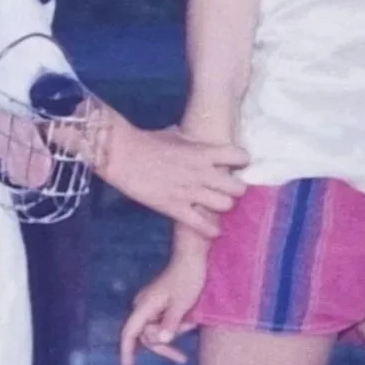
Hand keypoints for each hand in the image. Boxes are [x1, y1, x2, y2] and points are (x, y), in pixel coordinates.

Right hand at [101, 121, 246, 237]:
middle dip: (235, 189)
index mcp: (204, 152)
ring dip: (223, 206)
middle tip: (227, 189)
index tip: (236, 165)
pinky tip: (212, 229)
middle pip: (238, 188)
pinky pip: (203, 225)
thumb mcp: (177, 135)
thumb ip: (194, 142)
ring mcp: (190, 192)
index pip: (240, 157)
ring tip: (216, 206)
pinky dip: (210, 230)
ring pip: (225, 206)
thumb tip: (200, 141)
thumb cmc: (148, 141)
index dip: (241, 162)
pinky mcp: (176, 208)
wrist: (124, 155)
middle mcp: (202, 173)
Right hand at [119, 254, 207, 364]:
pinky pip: (161, 322)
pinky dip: (173, 327)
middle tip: (182, 357)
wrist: (192, 257)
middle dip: (164, 344)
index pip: (129, 332)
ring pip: (156, 330)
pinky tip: (189, 324)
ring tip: (191, 326)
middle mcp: (143, 306)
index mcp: (144, 305)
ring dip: (173, 333)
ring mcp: (150, 304)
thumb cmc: (187, 279)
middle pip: (145, 336)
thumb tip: (159, 341)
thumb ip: (170, 324)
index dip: (126, 351)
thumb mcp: (181, 304)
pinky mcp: (158, 304)